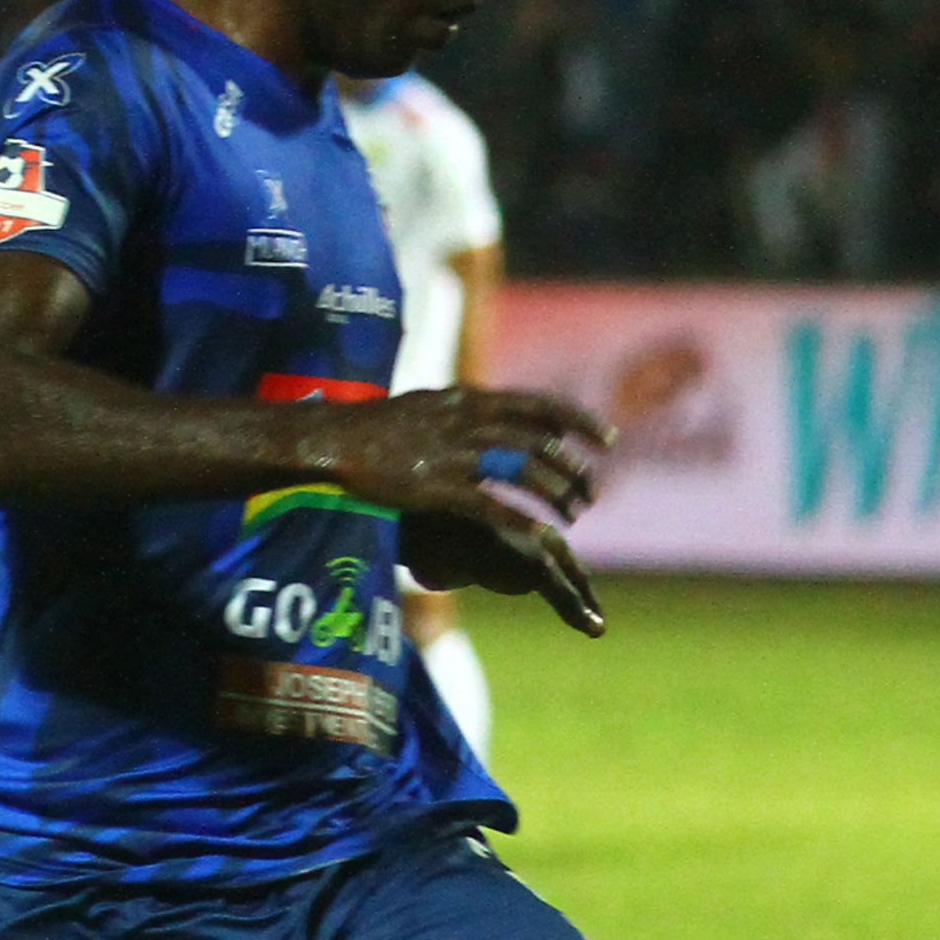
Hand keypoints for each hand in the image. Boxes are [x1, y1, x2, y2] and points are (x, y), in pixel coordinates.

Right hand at [298, 386, 611, 638]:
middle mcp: (468, 422)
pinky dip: (522, 521)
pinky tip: (542, 538)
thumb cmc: (374, 427)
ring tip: (573, 516)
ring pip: (523, 472)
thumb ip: (464, 411)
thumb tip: (495, 411)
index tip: (607, 439)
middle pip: (539, 444)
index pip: (538, 405)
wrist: (332, 439)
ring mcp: (454, 454)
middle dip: (573, 470)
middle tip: (593, 493)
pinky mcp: (438, 486)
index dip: (578, 422)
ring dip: (555, 495)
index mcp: (469, 400)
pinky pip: (491, 505)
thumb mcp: (427, 405)